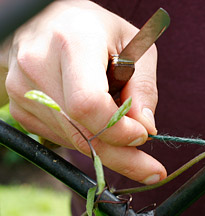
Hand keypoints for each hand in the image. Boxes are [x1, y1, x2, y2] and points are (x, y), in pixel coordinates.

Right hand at [3, 0, 165, 183]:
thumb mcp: (134, 45)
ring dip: (108, 150)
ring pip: (73, 141)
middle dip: (121, 157)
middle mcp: (38, 66)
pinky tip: (99, 123)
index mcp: (72, 42)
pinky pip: (62, 139)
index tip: (144, 137)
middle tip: (151, 171)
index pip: (88, 103)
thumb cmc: (98, 30)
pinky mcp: (20, 108)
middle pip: (81, 131)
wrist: (48, 21)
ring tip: (129, 138)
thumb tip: (147, 129)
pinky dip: (88, 141)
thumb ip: (143, 87)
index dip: (118, 129)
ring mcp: (23, 90)